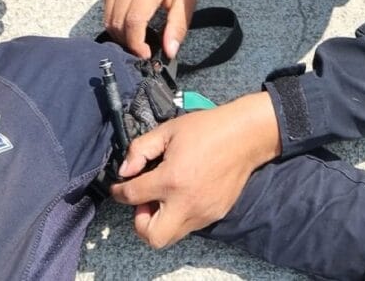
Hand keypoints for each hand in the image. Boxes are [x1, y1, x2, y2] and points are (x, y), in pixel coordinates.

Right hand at [103, 0, 196, 58]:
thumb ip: (178, 25)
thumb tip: (169, 51)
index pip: (133, 21)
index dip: (136, 43)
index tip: (145, 55)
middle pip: (117, 22)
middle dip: (127, 43)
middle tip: (141, 50)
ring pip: (108, 16)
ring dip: (119, 33)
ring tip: (136, 39)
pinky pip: (106, 5)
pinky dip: (115, 19)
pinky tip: (129, 22)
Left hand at [111, 92, 280, 248]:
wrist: (245, 136)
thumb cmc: (208, 129)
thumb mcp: (168, 131)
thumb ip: (140, 150)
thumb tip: (126, 171)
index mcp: (171, 179)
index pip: (132, 196)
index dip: (119, 192)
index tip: (120, 188)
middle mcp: (187, 201)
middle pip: (151, 235)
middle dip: (141, 222)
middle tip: (145, 201)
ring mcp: (204, 211)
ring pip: (172, 235)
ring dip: (161, 221)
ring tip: (165, 198)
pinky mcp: (217, 213)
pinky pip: (191, 225)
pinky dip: (180, 215)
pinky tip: (184, 195)